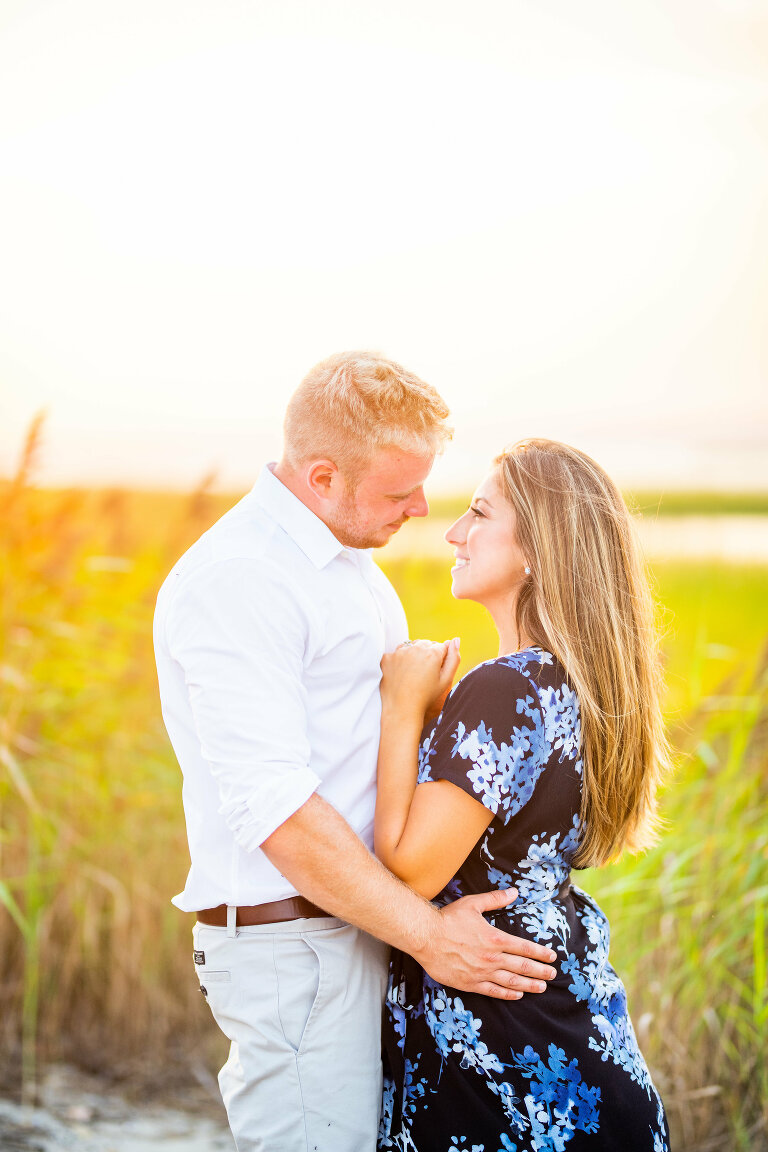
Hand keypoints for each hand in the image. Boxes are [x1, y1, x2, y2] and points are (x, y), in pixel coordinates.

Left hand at [380, 638, 460, 719]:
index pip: (442, 646)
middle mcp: (415, 648)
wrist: (402, 710)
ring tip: (414, 673)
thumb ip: (454, 658)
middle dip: (428, 654)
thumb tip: (455, 639)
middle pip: (426, 644)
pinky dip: (400, 660)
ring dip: (414, 654)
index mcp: (432, 653)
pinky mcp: (387, 658)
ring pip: (411, 646)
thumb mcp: (446, 680)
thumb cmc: (426, 697)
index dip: (441, 660)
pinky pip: (397, 653)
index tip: (436, 672)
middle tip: (426, 674)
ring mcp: (399, 652)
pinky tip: (402, 673)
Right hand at [414, 888, 556, 998]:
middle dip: (541, 972)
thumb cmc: (448, 918)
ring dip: (529, 985)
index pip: (524, 948)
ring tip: (542, 987)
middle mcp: (492, 958)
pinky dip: (508, 994)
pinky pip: (494, 991)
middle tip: (553, 975)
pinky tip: (517, 994)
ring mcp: (481, 973)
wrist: (425, 937)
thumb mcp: (473, 904)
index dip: (541, 954)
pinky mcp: (470, 984)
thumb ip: (496, 899)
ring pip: (512, 982)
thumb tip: (514, 892)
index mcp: (495, 938)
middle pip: (523, 967)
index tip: (553, 957)